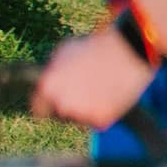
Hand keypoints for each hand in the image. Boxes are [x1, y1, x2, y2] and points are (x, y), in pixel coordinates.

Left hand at [34, 29, 156, 130]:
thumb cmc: (96, 46)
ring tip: (102, 91)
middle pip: (60, 115)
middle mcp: (60, 104)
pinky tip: (112, 96)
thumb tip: (52, 76)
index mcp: (47, 87)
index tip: (59, 100)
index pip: (38, 109)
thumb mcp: (65, 51)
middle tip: (85, 92)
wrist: (128, 51)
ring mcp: (80, 114)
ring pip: (80, 119)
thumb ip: (53, 69)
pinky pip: (99, 121)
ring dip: (87, 110)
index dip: (49, 104)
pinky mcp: (101, 120)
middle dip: (69, 106)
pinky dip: (105, 112)